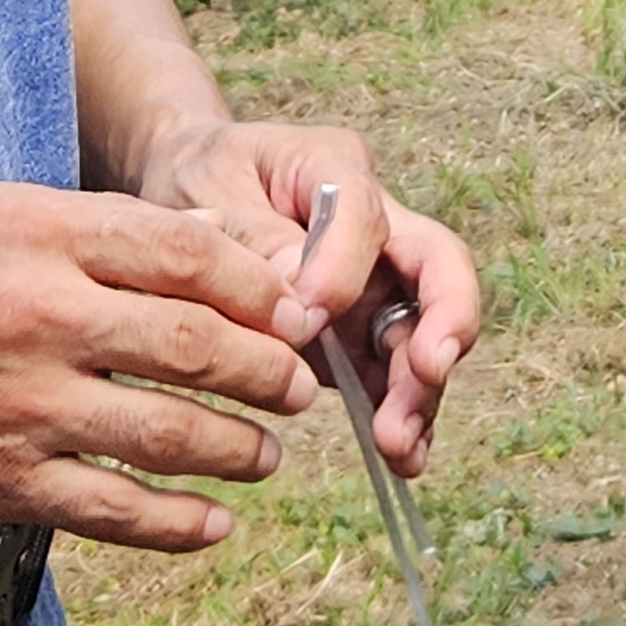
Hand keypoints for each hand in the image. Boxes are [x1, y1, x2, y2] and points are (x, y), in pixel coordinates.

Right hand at [0, 180, 321, 548]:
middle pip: (189, 345)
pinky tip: (211, 522)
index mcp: (45, 235)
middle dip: (265, 370)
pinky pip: (106, 510)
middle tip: (300, 385)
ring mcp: (19, 404)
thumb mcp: (5, 209)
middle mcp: (39, 316)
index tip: (298, 308)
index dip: (258, 287)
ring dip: (234, 448)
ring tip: (266, 452)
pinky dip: (172, 524)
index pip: (184, 254)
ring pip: (162, 433)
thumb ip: (109, 230)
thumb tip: (218, 240)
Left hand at [132, 116, 483, 474]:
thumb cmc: (197, 177)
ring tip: (400, 446)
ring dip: (420, 388)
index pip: (365, 215)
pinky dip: (402, 413)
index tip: (305, 319)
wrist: (186, 192)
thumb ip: (254, 237)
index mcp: (335, 166)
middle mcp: (373, 222)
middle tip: (423, 377)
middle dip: (439, 324)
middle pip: (436, 265)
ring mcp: (375, 278)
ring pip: (424, 328)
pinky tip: (401, 459)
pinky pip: (395, 370)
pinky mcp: (362, 328)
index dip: (345, 269)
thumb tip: (301, 295)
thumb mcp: (207, 190)